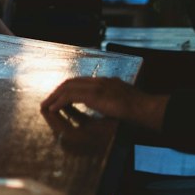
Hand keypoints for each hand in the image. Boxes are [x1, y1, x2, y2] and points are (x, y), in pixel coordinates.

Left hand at [40, 76, 167, 134]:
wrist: (147, 108)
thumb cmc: (140, 112)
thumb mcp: (124, 105)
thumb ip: (112, 106)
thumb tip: (104, 113)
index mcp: (107, 82)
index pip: (82, 82)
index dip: (69, 90)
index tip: (60, 98)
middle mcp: (100, 81)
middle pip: (72, 82)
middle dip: (58, 91)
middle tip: (48, 101)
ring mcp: (97, 86)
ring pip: (68, 87)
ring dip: (55, 97)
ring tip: (46, 106)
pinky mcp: (94, 94)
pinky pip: (70, 96)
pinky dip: (60, 102)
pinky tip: (53, 109)